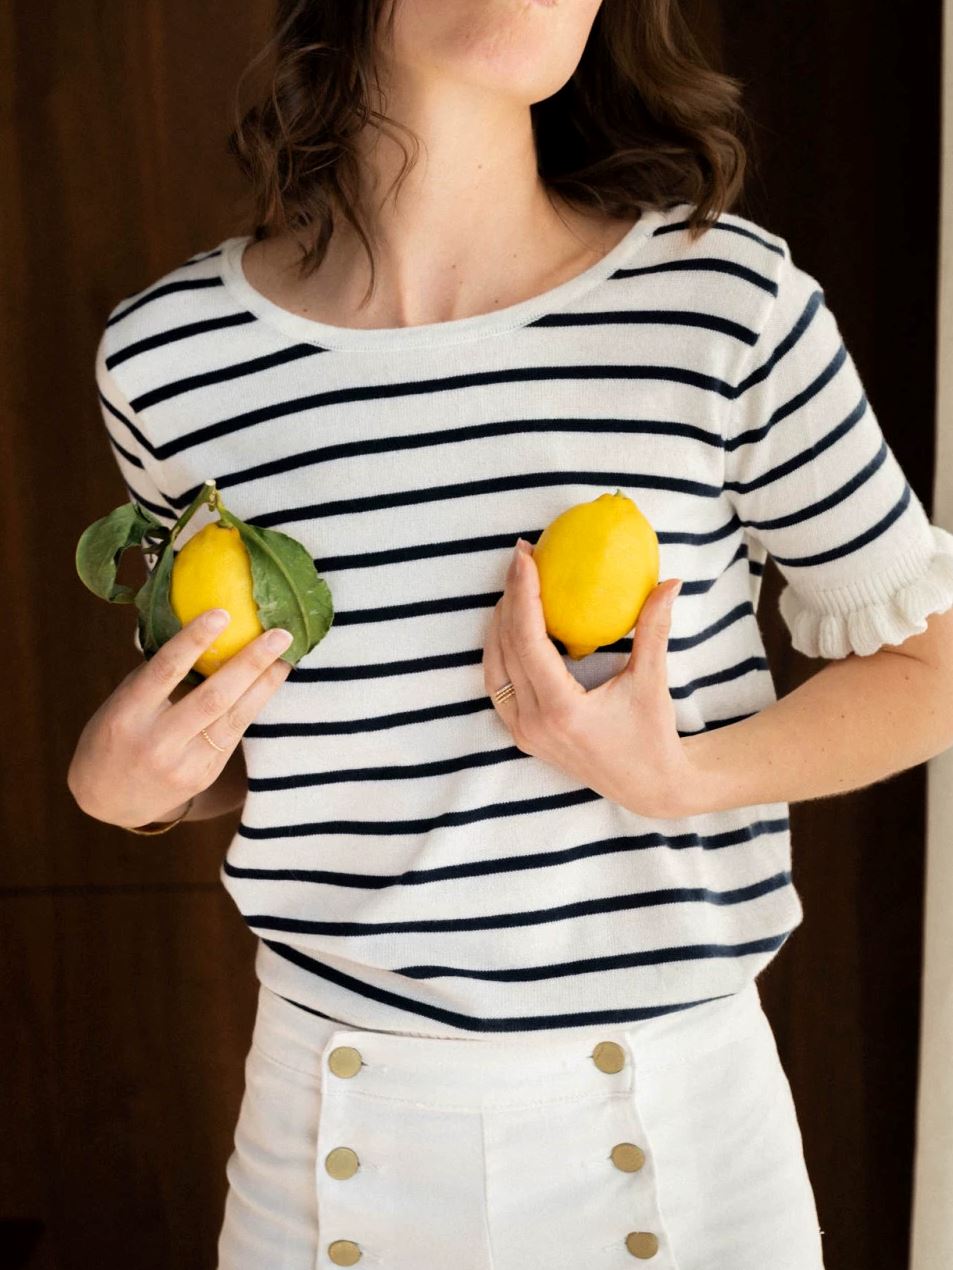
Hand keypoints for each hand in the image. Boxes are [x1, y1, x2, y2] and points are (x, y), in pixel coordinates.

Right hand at [67, 611, 292, 829]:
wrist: (108, 799)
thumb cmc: (115, 735)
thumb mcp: (121, 703)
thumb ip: (154, 674)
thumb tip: (192, 625)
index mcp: (128, 713)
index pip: (165, 670)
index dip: (194, 640)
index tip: (222, 613)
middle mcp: (157, 740)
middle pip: (213, 697)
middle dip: (251, 663)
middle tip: (280, 634)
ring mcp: (183, 762)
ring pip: (234, 718)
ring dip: (265, 685)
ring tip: (286, 657)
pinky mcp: (204, 774)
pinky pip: (234, 734)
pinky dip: (254, 705)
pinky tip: (270, 683)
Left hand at [482, 538, 689, 819]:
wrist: (648, 787)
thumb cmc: (653, 735)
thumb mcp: (653, 681)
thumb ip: (655, 629)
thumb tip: (670, 581)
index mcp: (561, 710)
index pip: (528, 641)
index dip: (522, 594)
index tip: (525, 556)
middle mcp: (533, 723)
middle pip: (505, 648)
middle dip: (508, 597)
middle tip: (520, 558)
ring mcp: (523, 732)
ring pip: (494, 666)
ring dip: (499, 622)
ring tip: (514, 583)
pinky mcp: (522, 735)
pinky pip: (499, 683)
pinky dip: (501, 649)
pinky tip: (513, 622)